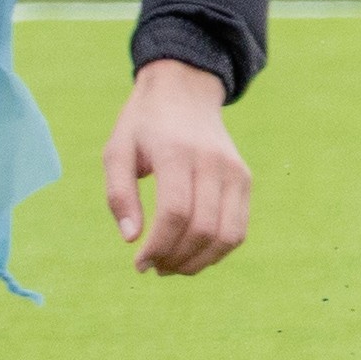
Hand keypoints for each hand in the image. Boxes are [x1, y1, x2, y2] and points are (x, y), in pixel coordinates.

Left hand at [105, 59, 251, 274]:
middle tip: (153, 267)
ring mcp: (234, 171)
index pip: (174, 212)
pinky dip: (218, 251)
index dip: (158, 246)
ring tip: (172, 267)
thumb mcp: (116, 151)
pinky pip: (239, 228)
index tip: (139, 263)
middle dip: (176, 259)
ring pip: (228, 235)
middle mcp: (212, 162)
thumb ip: (119, 194)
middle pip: (203, 228)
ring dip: (200, 262)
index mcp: (176, 153)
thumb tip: (130, 239)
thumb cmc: (144, 126)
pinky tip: (192, 254)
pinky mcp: (244, 179)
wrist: (185, 92)